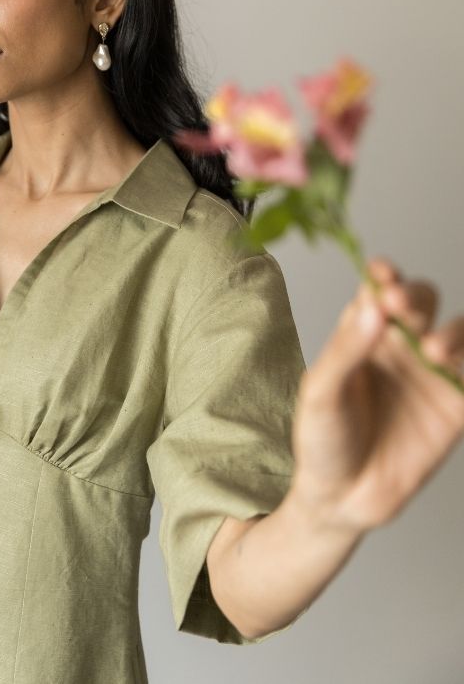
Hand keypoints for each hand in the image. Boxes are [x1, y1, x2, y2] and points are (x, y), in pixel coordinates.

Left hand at [290, 257, 463, 533]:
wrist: (341, 498)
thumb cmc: (323, 438)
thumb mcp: (321, 392)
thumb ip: (346, 349)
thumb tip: (373, 305)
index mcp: (363, 332)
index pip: (379, 289)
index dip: (385, 274)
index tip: (382, 273)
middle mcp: (400, 345)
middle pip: (422, 302)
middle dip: (414, 297)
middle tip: (398, 306)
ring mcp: (431, 374)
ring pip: (458, 333)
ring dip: (452, 332)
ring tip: (430, 349)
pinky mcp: (455, 406)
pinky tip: (460, 363)